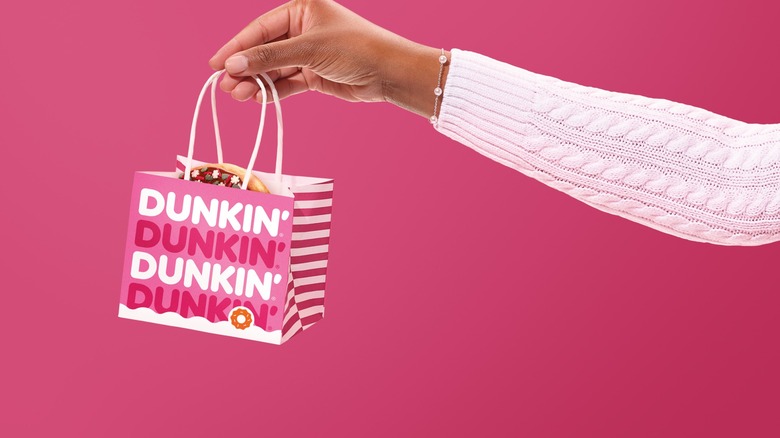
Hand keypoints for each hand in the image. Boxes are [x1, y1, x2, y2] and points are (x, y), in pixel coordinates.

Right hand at [209, 0, 448, 117]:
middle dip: (245, 68)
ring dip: (256, 83)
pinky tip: (258, 99)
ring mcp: (308, 53)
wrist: (389, 73)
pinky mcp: (315, 75)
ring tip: (238, 96)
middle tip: (225, 87)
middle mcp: (302, 29)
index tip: (215, 64)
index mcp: (301, 9)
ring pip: (274, 69)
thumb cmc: (356, 48)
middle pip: (264, 50)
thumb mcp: (308, 49)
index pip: (260, 29)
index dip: (236, 46)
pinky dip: (273, 91)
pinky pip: (287, 83)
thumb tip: (232, 65)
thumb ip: (269, 57)